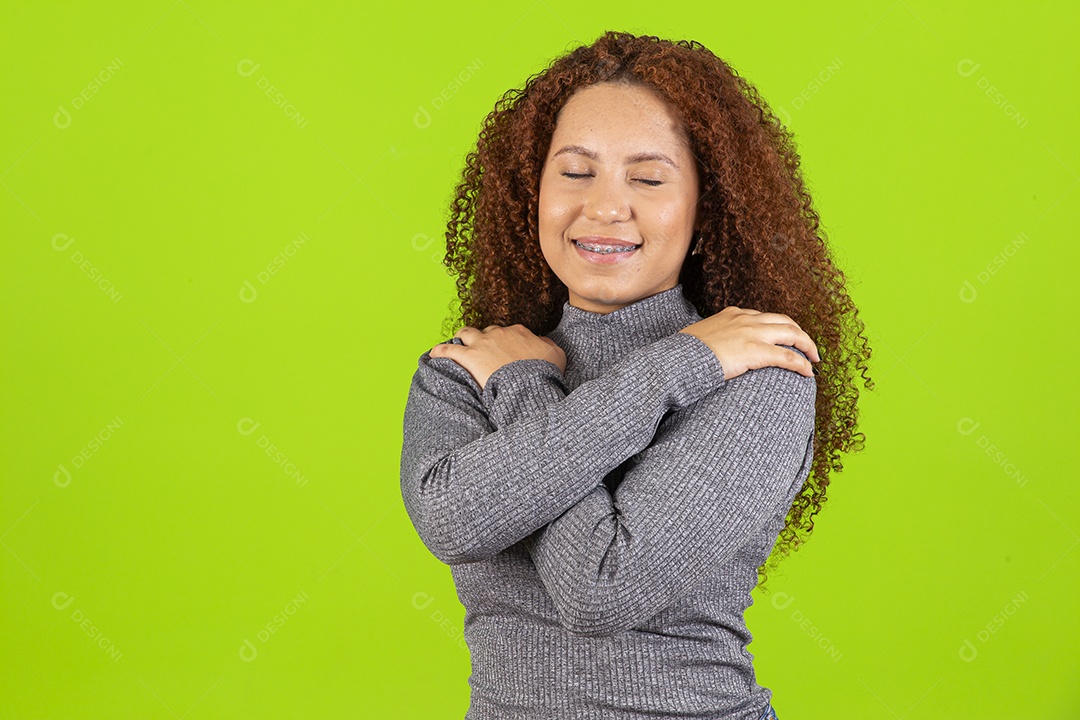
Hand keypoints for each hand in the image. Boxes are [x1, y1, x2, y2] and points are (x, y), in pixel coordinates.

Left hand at [428, 324, 566, 390]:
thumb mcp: (556, 355)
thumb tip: (542, 342)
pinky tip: (433, 354)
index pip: (508, 332)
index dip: (504, 340)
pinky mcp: (469, 357)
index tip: (504, 350)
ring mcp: (483, 344)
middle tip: (482, 350)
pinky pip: (449, 350)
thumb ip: (548, 345)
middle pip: (487, 331)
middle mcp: (499, 333)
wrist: (529, 383)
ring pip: (466, 333)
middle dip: (484, 338)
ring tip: (457, 345)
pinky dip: (440, 351)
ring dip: (462, 338)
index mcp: (519, 332)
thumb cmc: (544, 372)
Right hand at [678, 306, 820, 380]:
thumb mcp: (699, 338)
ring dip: (808, 346)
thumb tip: (713, 351)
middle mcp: (746, 319)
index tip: (784, 338)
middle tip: (808, 348)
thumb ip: (713, 339)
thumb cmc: (684, 354)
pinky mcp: (755, 351)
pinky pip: (788, 356)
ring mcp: (752, 334)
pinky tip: (809, 372)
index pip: (764, 317)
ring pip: (792, 334)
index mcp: (733, 314)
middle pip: (784, 321)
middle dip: (800, 333)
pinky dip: (802, 363)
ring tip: (814, 359)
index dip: (778, 327)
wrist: (678, 359)